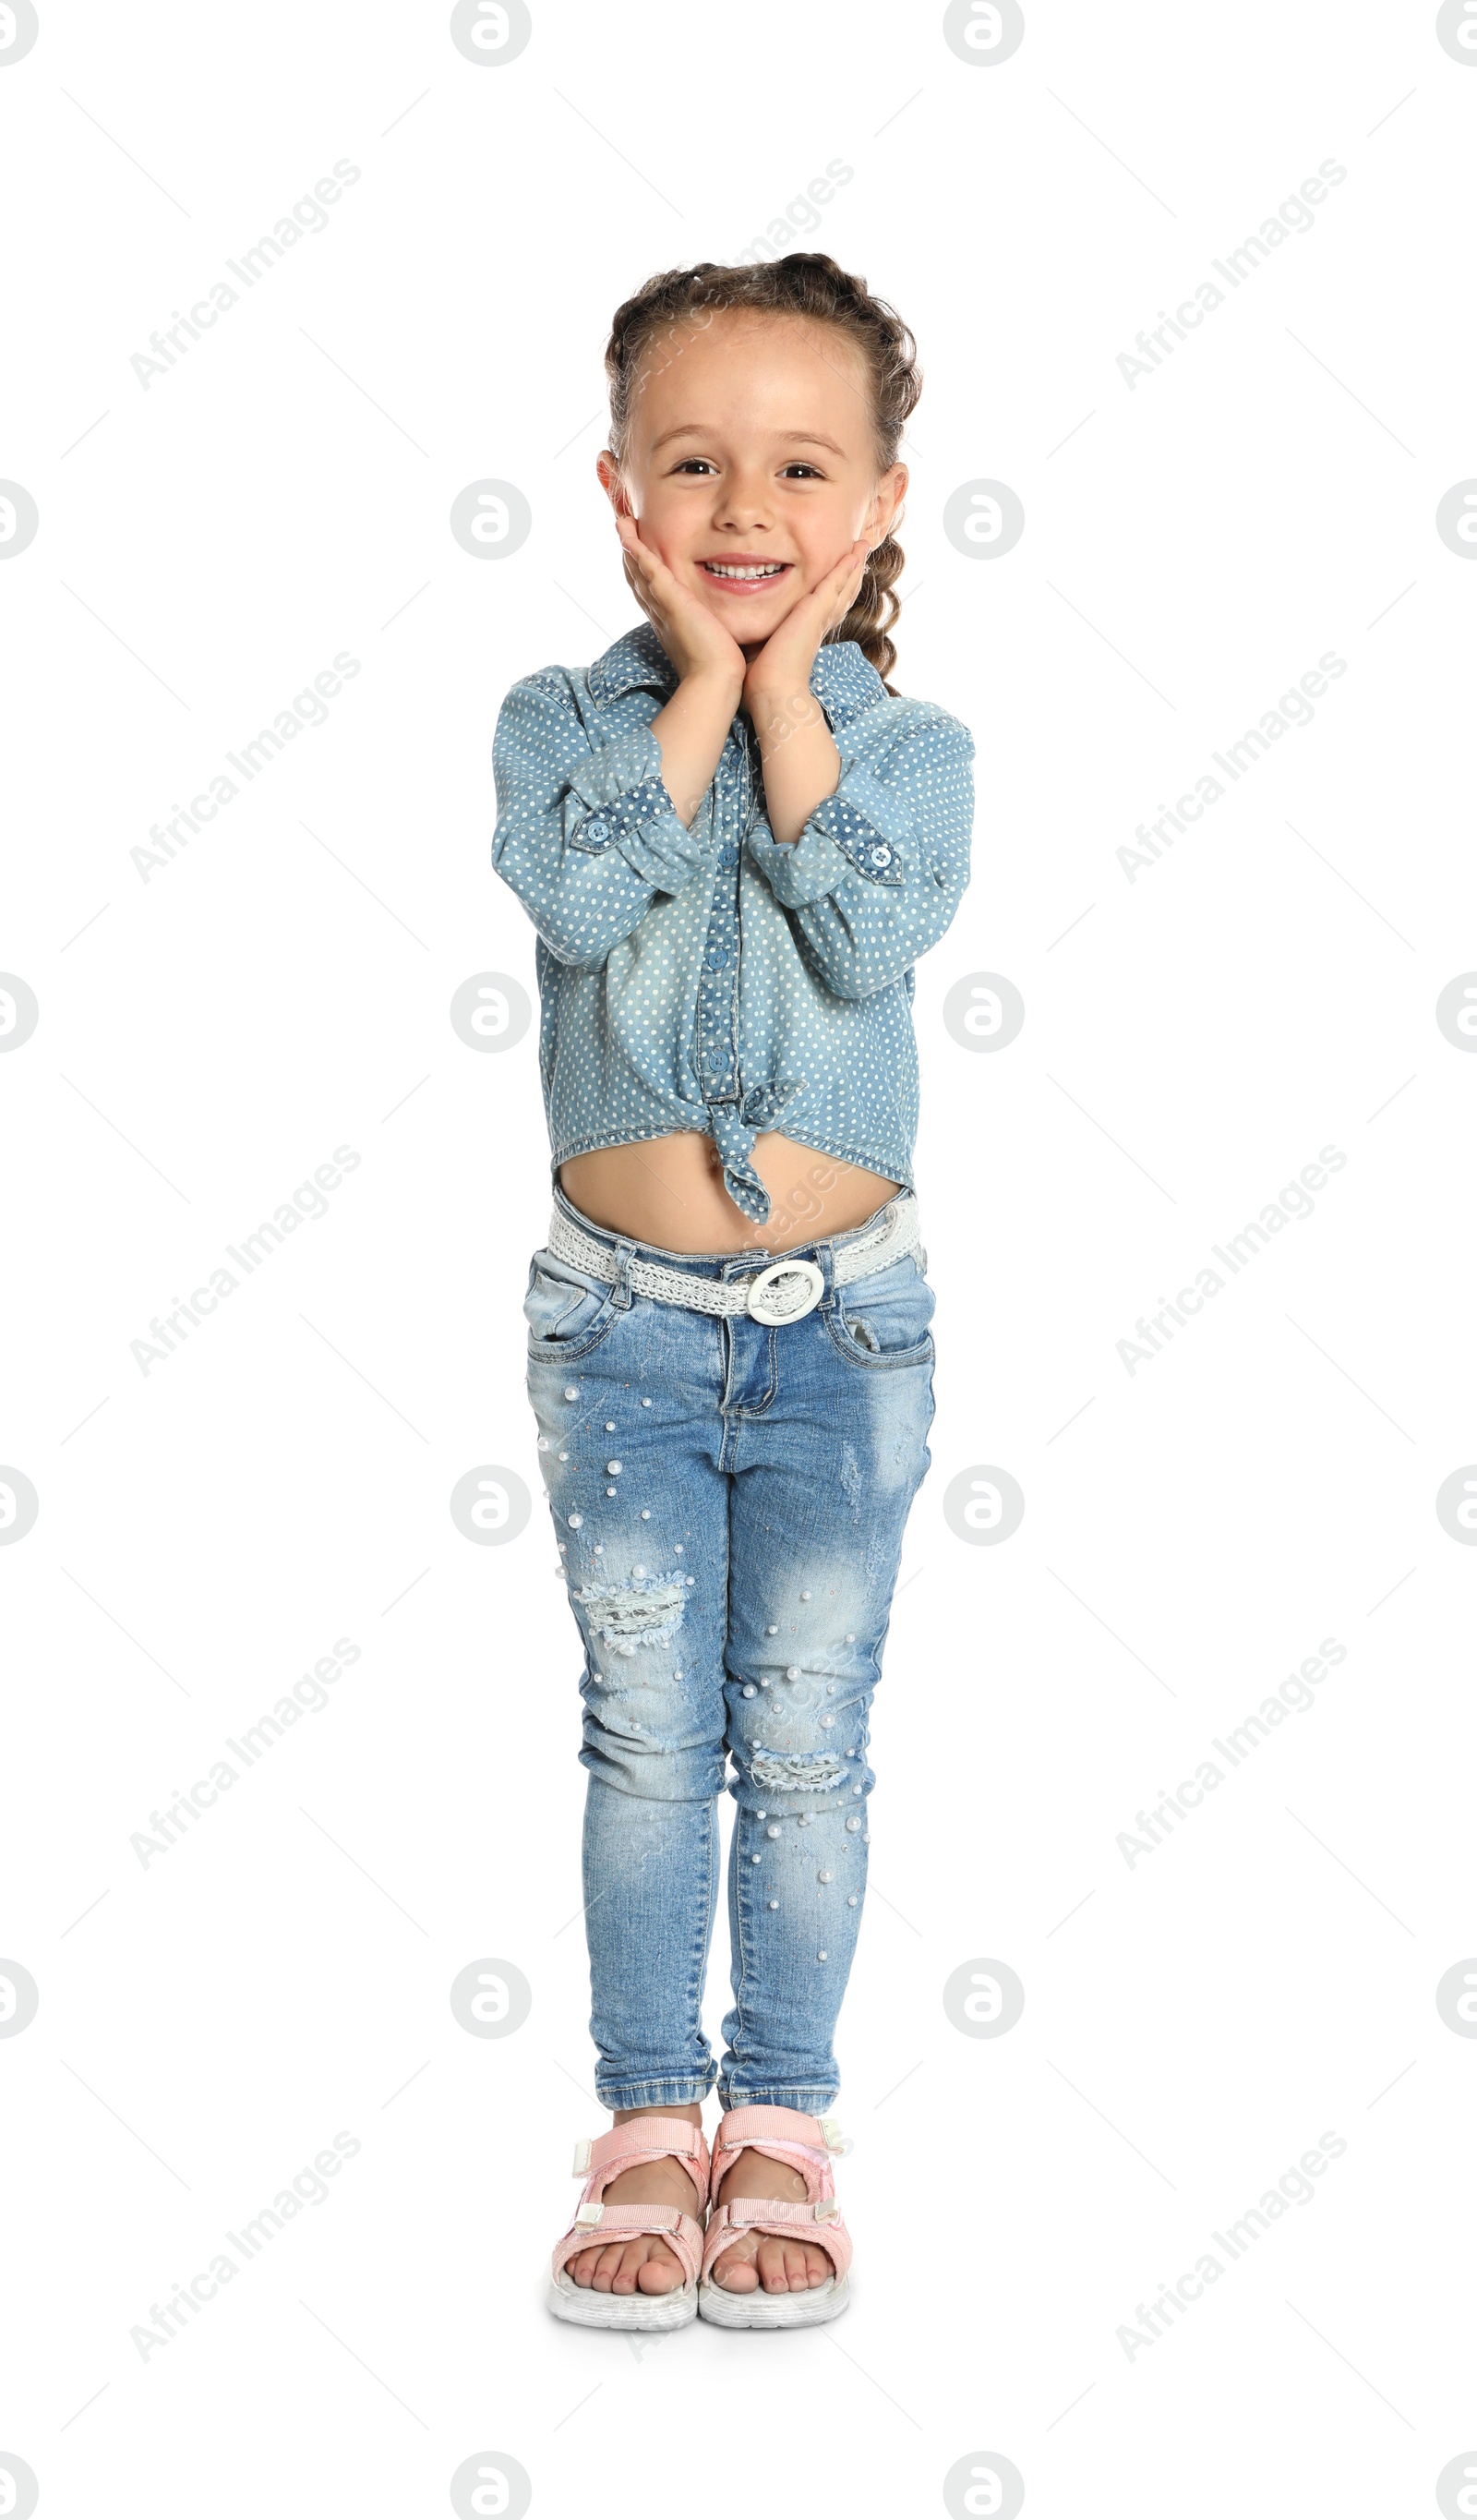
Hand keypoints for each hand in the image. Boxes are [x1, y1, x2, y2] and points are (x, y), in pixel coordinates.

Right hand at [614, 510, 745, 695]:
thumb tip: (729, 631)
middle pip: (639, 580)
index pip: (652, 593)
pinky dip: (639, 552)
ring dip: (629, 547)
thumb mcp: (715, 643)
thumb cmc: (720, 669)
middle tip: (623, 532)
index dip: (643, 573)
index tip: (639, 556)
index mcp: (670, 623)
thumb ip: (716, 630)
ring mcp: (663, 608)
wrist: (716, 680)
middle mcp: (661, 614)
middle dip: (630, 556)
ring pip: (639, 572)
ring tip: (622, 523)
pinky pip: (650, 571)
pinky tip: (630, 535)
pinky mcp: (672, 602)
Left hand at [741, 534, 871, 732]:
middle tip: (860, 554)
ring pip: (843, 587)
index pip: (822, 607)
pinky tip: (854, 552)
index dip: (832, 591)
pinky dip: (847, 567)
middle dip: (850, 574)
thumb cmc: (760, 682)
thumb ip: (754, 638)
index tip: (838, 576)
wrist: (772, 694)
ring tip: (863, 547)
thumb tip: (736, 633)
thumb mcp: (757, 651)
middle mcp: (817, 625)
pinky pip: (836, 584)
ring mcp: (819, 618)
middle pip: (840, 594)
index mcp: (805, 634)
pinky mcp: (816, 612)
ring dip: (854, 566)